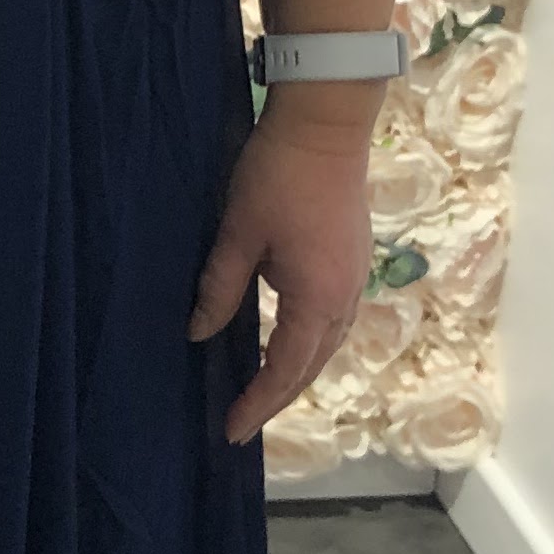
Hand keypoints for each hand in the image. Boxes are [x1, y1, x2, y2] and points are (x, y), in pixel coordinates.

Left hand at [187, 109, 374, 447]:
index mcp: (316, 299)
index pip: (284, 370)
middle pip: (311, 366)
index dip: (257, 404)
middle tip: (241, 421)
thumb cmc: (278, 174)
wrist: (327, 123)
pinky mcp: (354, 260)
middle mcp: (344, 298)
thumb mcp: (238, 234)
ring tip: (263, 392)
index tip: (231, 430)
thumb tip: (198, 335)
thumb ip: (219, 289)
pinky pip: (334, 321)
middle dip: (277, 398)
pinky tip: (289, 343)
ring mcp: (355, 278)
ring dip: (297, 373)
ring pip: (327, 345)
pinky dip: (310, 344)